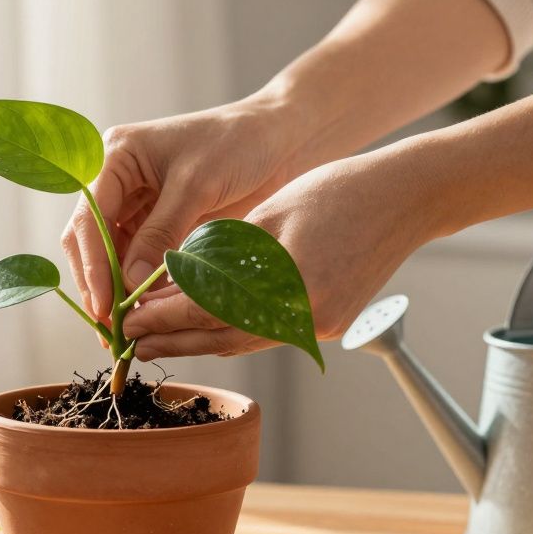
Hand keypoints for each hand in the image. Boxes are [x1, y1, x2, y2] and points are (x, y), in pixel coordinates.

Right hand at [60, 95, 312, 324]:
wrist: (282, 139)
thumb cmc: (239, 143)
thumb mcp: (196, 186)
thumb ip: (160, 234)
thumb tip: (129, 285)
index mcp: (117, 156)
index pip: (89, 218)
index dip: (93, 266)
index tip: (104, 306)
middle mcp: (119, 180)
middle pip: (90, 240)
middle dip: (97, 283)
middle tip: (109, 328)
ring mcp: (137, 204)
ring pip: (111, 256)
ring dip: (115, 290)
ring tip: (125, 329)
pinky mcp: (159, 224)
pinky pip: (138, 260)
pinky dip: (139, 286)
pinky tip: (146, 313)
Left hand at [121, 152, 436, 359]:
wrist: (406, 199)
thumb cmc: (336, 192)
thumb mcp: (267, 215)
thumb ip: (219, 256)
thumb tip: (166, 286)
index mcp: (288, 287)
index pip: (208, 310)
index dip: (162, 317)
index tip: (126, 319)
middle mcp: (305, 318)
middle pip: (222, 338)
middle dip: (171, 340)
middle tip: (127, 341)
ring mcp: (320, 327)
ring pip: (242, 341)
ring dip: (197, 341)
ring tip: (154, 340)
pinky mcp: (327, 326)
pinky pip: (264, 334)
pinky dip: (229, 332)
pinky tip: (200, 329)